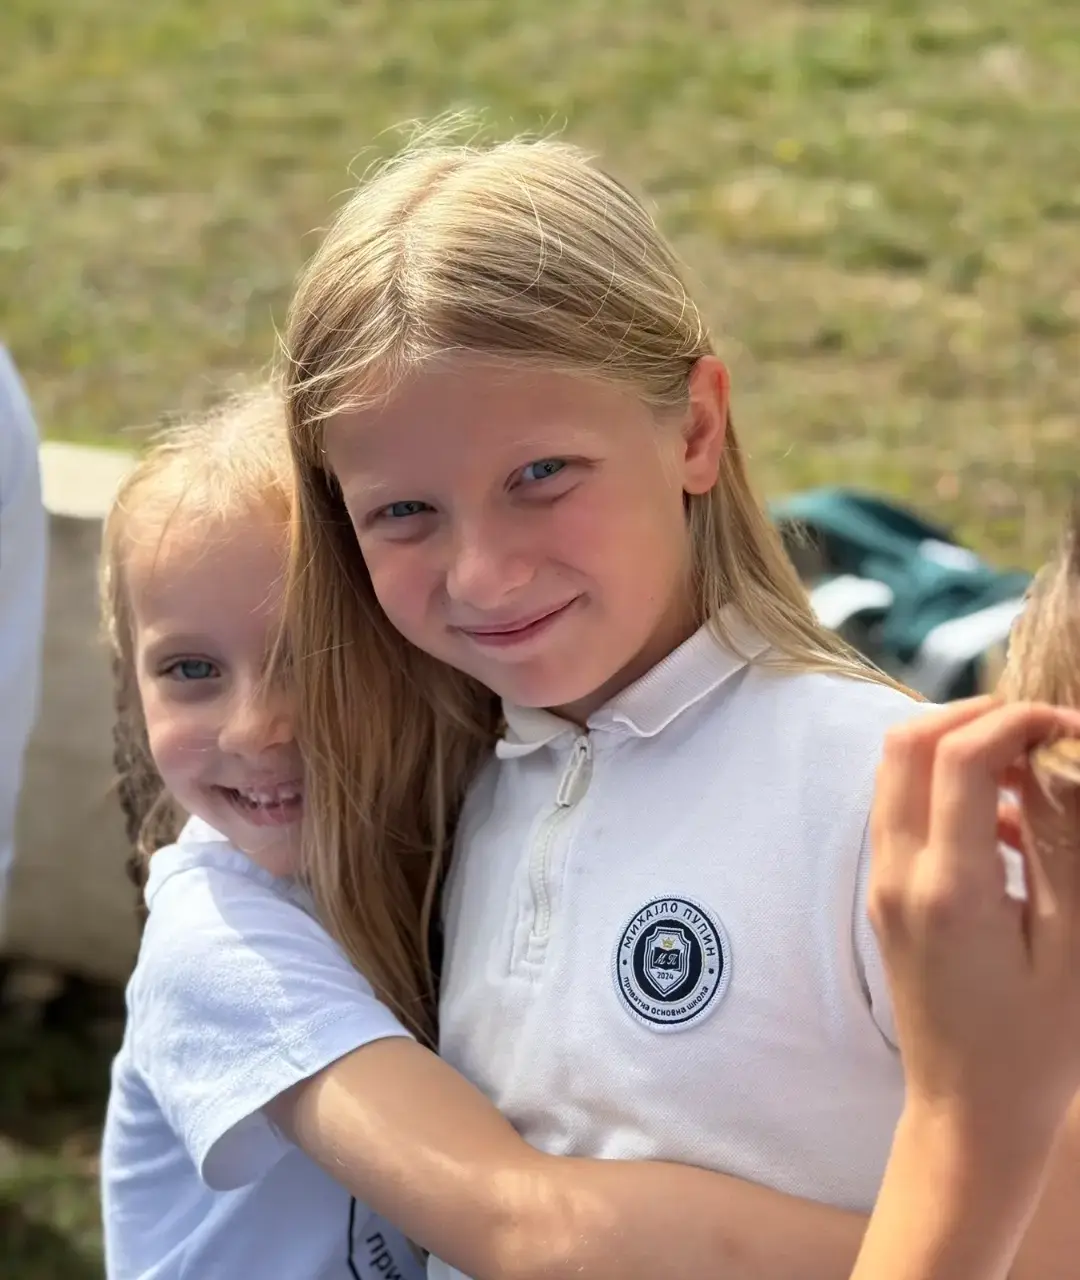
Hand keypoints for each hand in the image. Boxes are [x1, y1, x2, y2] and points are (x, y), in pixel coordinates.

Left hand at [869, 698, 1079, 1157]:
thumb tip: (1062, 761)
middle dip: (975, 716)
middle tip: (1042, 733)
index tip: (1069, 727)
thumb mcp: (1071, 942)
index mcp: (947, 887)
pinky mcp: (885, 893)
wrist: (969, 1109)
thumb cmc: (1035, 1044)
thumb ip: (1062, 843)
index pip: (958, 756)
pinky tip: (1008, 824)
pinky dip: (947, 788)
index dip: (1017, 720)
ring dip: (957, 747)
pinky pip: (902, 810)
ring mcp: (882, 882)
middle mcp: (898, 873)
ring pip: (896, 770)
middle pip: (907, 743)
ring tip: (1032, 772)